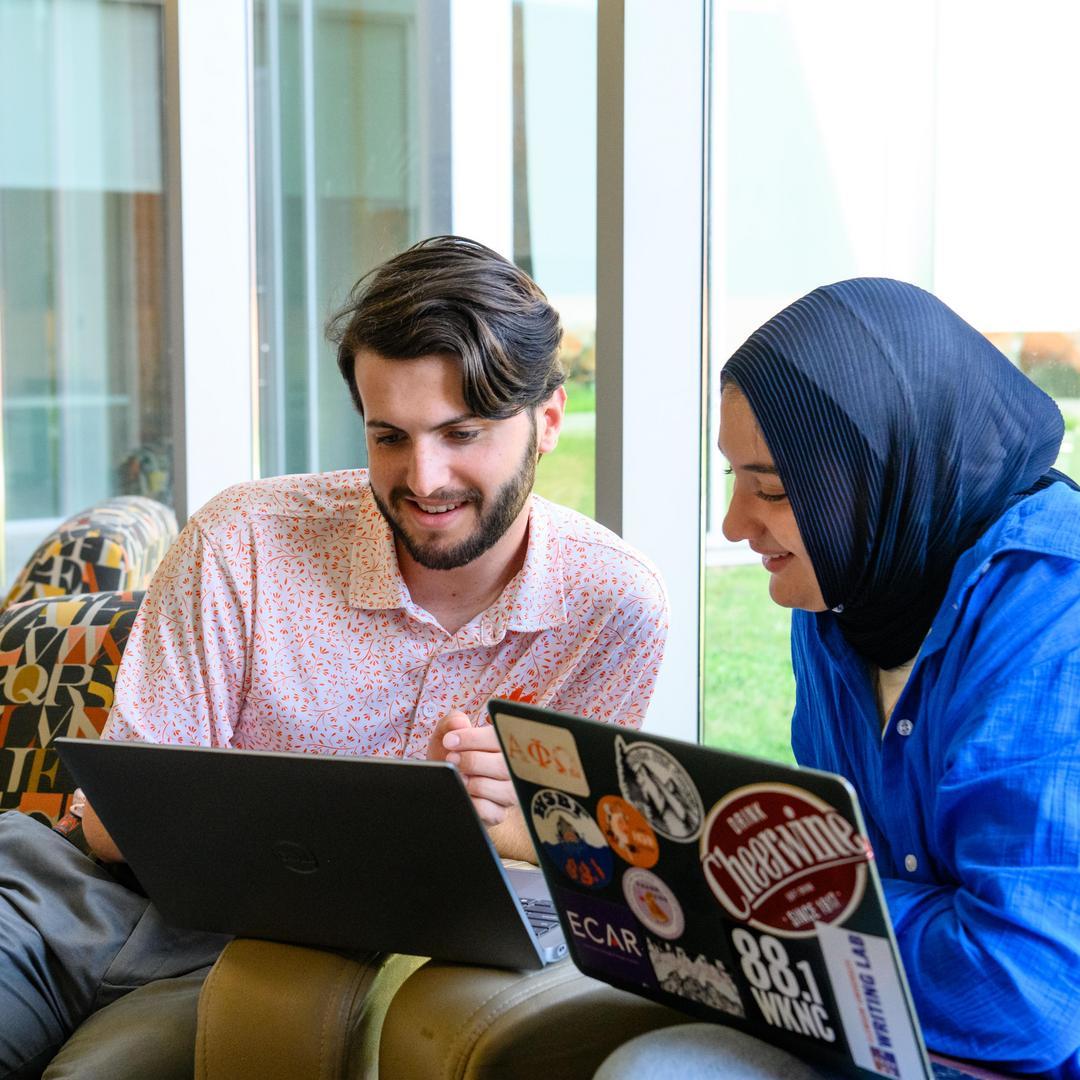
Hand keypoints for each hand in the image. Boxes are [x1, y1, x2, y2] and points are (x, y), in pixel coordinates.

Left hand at [427, 710, 515, 825]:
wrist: (444, 785)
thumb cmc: (452, 756)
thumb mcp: (447, 735)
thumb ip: (452, 722)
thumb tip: (460, 723)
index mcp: (506, 743)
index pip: (501, 739)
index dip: (474, 739)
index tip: (450, 740)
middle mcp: (514, 768)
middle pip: (502, 766)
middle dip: (472, 761)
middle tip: (451, 759)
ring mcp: (509, 792)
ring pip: (499, 790)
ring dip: (471, 783)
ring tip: (458, 778)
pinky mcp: (499, 814)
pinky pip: (489, 810)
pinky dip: (472, 803)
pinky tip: (463, 795)